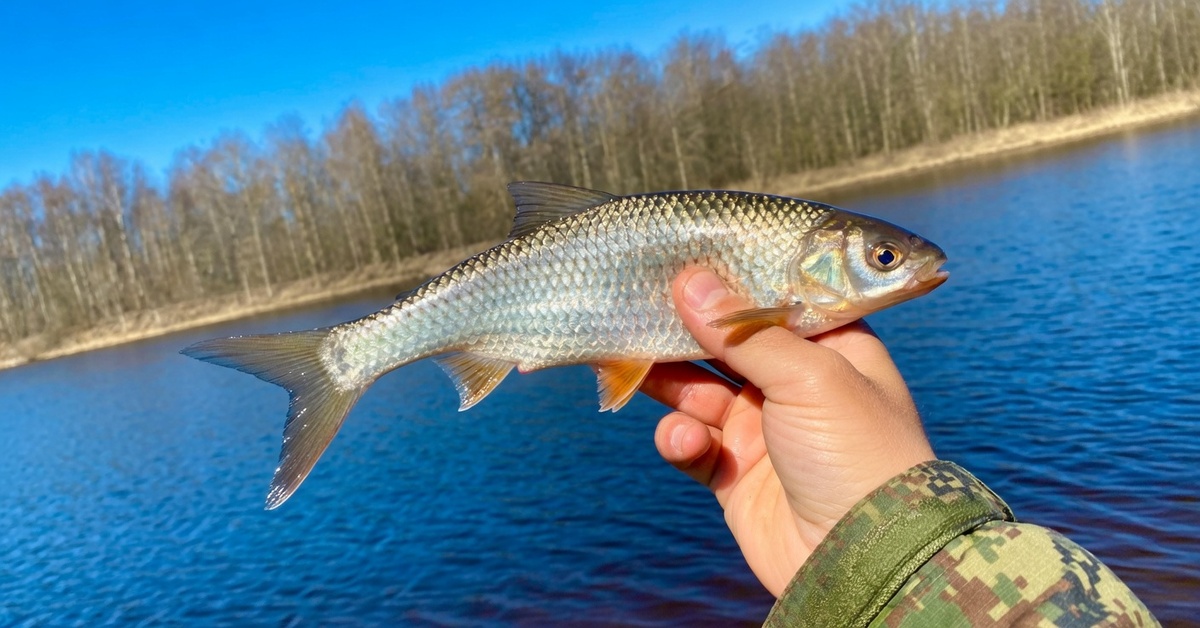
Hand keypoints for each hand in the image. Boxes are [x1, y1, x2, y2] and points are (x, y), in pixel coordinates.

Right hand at [640, 268, 935, 595]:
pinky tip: (684, 440)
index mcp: (831, 348)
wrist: (862, 558)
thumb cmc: (858, 452)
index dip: (730, 280)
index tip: (683, 259)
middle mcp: (796, 383)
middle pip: (726, 342)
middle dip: (685, 329)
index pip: (773, 298)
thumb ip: (744, 330)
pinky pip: (692, 442)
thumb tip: (690, 281)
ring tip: (640, 368)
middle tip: (641, 308)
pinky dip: (679, 437)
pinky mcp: (734, 472)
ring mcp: (764, 428)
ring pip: (698, 389)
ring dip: (668, 380)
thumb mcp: (811, 376)